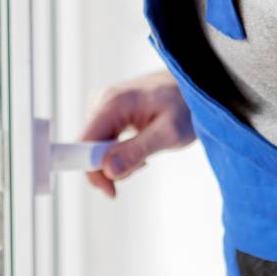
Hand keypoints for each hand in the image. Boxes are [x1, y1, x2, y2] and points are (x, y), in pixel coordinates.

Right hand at [80, 69, 194, 197]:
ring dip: (117, 161)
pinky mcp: (107, 112)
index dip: (92, 171)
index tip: (112, 190)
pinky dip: (118, 153)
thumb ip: (137, 150)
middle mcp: (101, 101)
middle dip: (110, 168)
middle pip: (87, 148)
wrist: (193, 85)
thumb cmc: (186, 105)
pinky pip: (102, 141)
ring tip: (145, 154)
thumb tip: (109, 170)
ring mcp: (102, 105)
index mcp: (112, 103)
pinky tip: (139, 147)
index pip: (84, 144)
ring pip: (95, 148)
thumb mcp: (169, 132)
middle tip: (143, 165)